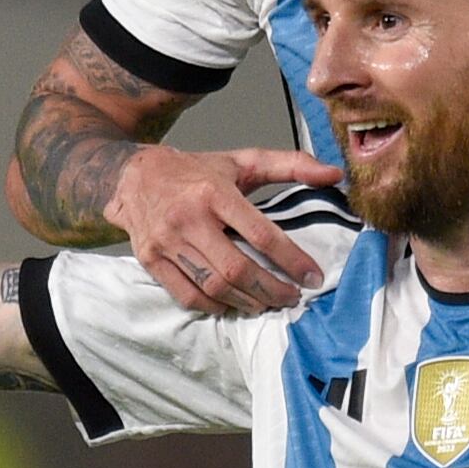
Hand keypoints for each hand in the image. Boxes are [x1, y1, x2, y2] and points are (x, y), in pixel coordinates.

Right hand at [105, 145, 343, 313]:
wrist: (133, 176)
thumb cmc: (196, 172)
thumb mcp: (243, 161)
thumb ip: (291, 165)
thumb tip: (335, 174)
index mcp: (214, 192)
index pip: (261, 235)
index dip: (292, 261)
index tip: (313, 277)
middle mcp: (189, 218)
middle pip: (237, 269)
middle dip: (271, 290)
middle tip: (292, 297)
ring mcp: (166, 241)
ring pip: (213, 286)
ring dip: (246, 302)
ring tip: (267, 303)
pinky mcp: (150, 259)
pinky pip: (187, 295)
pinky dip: (214, 307)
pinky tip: (233, 305)